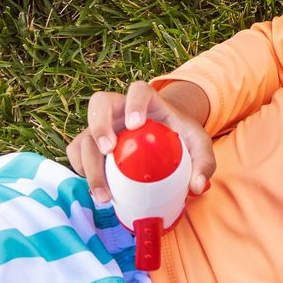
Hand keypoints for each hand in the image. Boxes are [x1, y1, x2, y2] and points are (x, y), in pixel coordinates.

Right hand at [66, 81, 216, 204]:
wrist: (165, 135)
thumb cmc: (181, 135)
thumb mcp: (200, 145)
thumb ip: (204, 163)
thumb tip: (197, 187)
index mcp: (148, 101)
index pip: (139, 90)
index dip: (134, 102)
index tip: (135, 124)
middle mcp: (120, 109)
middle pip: (99, 104)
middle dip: (99, 126)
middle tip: (108, 151)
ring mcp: (103, 125)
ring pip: (84, 133)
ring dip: (87, 161)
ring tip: (103, 192)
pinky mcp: (92, 142)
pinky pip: (77, 151)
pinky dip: (81, 169)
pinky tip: (96, 189)